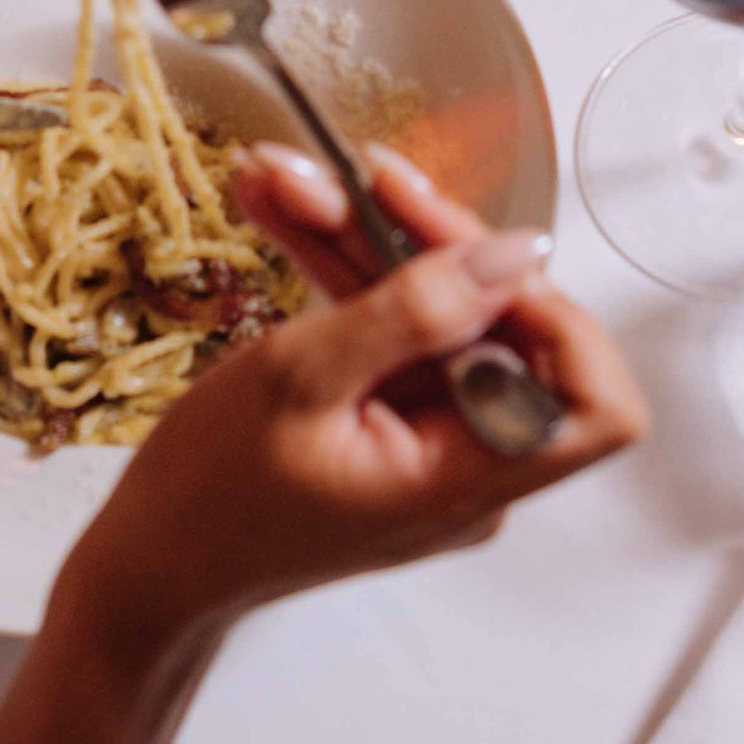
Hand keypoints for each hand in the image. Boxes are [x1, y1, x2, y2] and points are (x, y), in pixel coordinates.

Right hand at [54, 146, 644, 664]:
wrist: (148, 566)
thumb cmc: (210, 497)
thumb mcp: (302, 380)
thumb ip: (414, 311)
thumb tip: (519, 252)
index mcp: (468, 477)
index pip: (595, 405)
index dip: (557, 315)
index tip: (474, 254)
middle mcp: (469, 462)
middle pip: (502, 329)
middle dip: (421, 238)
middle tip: (348, 177)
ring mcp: (430, 439)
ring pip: (434, 312)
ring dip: (363, 238)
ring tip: (283, 179)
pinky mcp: (390, 418)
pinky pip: (392, 329)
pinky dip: (342, 272)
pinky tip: (281, 210)